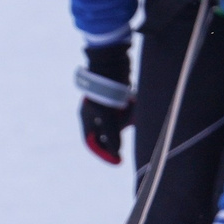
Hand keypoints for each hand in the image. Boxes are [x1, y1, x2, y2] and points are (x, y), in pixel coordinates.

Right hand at [76, 42, 131, 164]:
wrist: (111, 62)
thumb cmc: (104, 91)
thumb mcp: (107, 115)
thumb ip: (112, 134)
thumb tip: (116, 152)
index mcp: (87, 118)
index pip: (93, 142)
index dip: (103, 153)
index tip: (117, 161)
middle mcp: (95, 113)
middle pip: (108, 133)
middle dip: (119, 136)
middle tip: (130, 141)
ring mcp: (107, 105)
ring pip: (119, 122)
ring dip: (127, 122)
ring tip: (134, 115)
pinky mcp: (118, 97)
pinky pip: (126, 111)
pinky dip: (132, 113)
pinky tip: (137, 108)